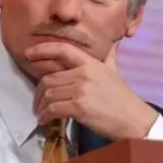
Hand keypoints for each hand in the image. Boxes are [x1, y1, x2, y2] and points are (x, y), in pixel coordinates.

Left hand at [26, 42, 158, 140]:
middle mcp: (84, 74)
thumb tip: (114, 42)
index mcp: (91, 63)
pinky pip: (53, 109)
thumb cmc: (123, 98)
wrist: (134, 120)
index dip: (43, 49)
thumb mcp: (115, 72)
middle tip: (37, 102)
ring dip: (41, 106)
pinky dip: (45, 115)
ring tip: (41, 113)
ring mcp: (81, 90)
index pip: (62, 50)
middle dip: (39, 92)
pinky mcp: (79, 107)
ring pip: (48, 94)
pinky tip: (45, 120)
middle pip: (49, 78)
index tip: (28, 53)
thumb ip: (109, 56)